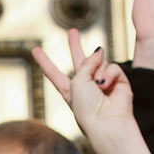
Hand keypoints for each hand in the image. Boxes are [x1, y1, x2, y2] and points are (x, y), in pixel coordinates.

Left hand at [32, 32, 153, 153]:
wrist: (108, 122)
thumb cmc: (87, 108)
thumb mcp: (77, 83)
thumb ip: (85, 64)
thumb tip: (100, 50)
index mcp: (69, 91)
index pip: (53, 73)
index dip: (45, 61)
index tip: (35, 50)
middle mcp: (85, 85)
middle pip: (78, 61)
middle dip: (75, 46)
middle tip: (72, 31)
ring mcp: (102, 82)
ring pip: (99, 60)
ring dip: (97, 59)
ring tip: (97, 85)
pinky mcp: (119, 81)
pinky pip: (113, 68)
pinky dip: (110, 75)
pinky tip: (108, 86)